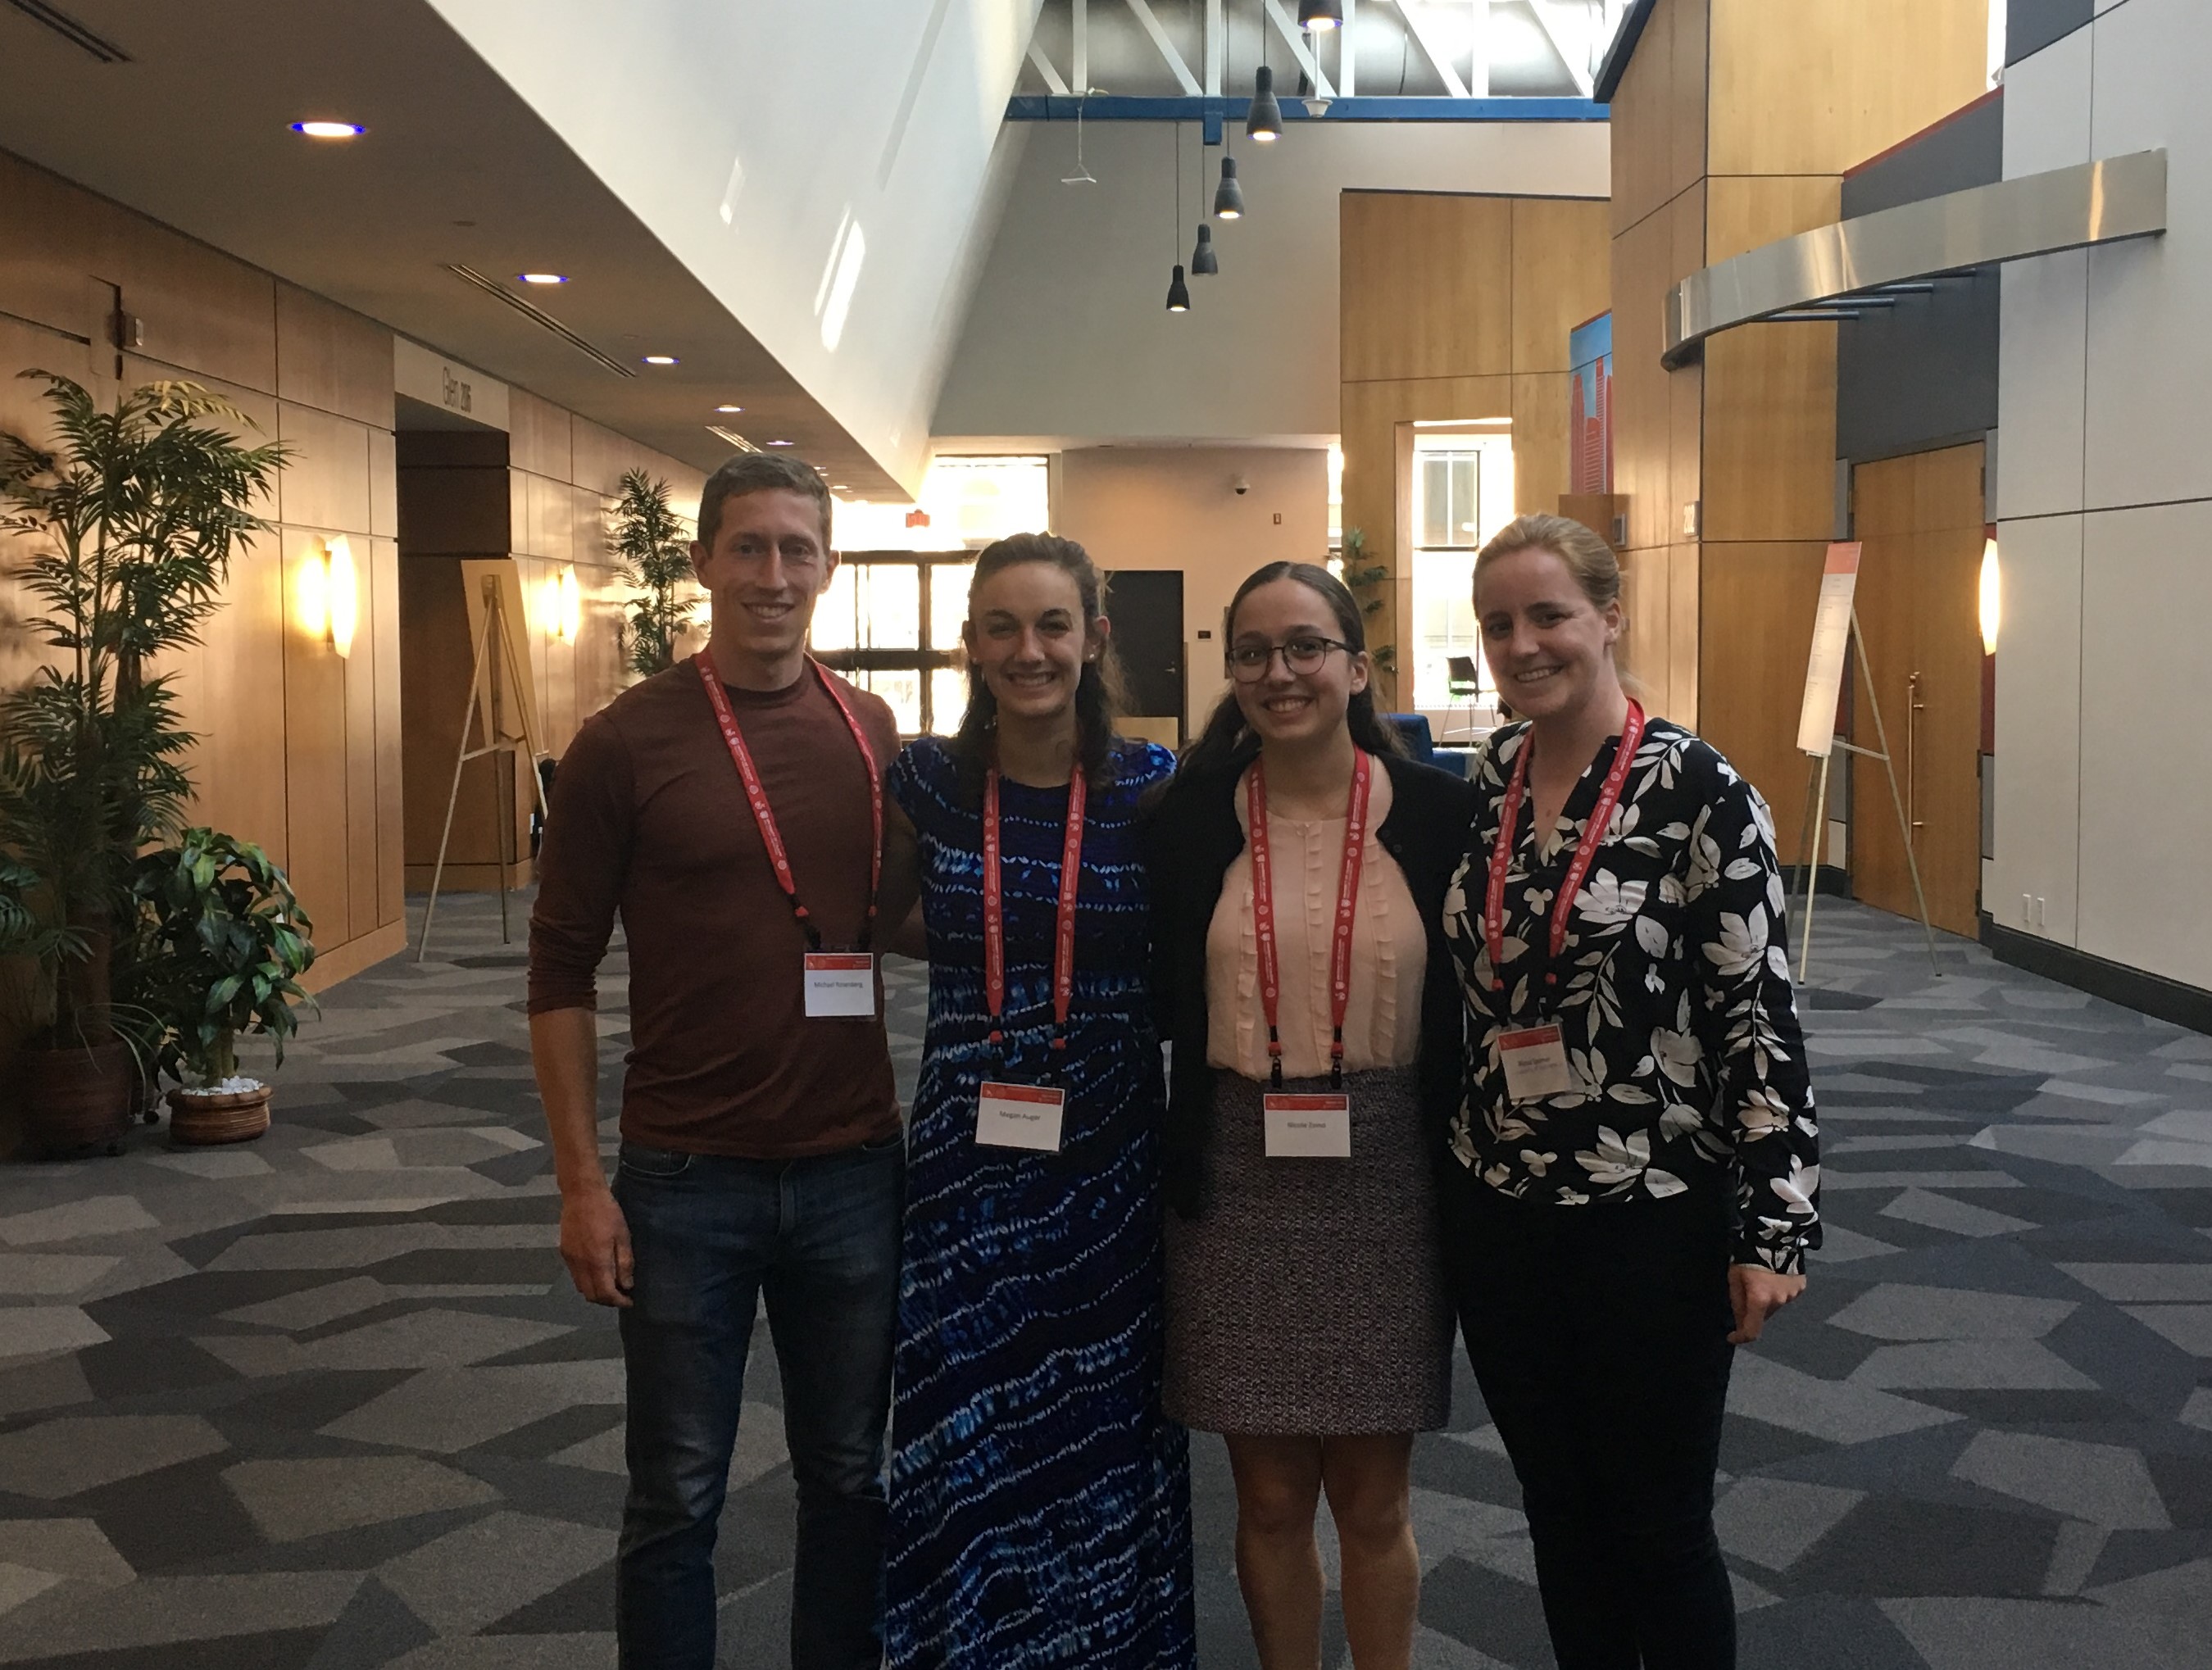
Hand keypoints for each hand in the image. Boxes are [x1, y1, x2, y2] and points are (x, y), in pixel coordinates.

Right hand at [560, 1184, 634, 1307]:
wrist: (581, 1194)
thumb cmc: (607, 1212)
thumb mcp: (623, 1235)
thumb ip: (624, 1263)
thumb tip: (626, 1286)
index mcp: (596, 1261)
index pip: (605, 1294)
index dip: (618, 1302)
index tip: (629, 1301)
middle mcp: (580, 1265)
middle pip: (591, 1295)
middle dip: (607, 1301)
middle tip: (621, 1295)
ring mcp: (570, 1260)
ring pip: (581, 1287)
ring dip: (595, 1292)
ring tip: (611, 1285)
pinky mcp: (564, 1252)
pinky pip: (575, 1276)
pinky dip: (587, 1281)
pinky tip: (598, 1272)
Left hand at [1728, 1263, 1804, 1343]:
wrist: (1776, 1236)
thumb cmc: (1749, 1255)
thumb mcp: (1735, 1277)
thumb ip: (1737, 1302)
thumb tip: (1738, 1322)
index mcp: (1760, 1300)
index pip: (1751, 1331)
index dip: (1740, 1338)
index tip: (1732, 1337)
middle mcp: (1778, 1302)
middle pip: (1763, 1316)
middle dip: (1753, 1310)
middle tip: (1747, 1292)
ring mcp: (1792, 1295)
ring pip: (1775, 1305)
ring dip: (1767, 1299)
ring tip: (1763, 1279)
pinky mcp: (1801, 1287)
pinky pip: (1786, 1295)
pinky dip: (1779, 1290)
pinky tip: (1775, 1275)